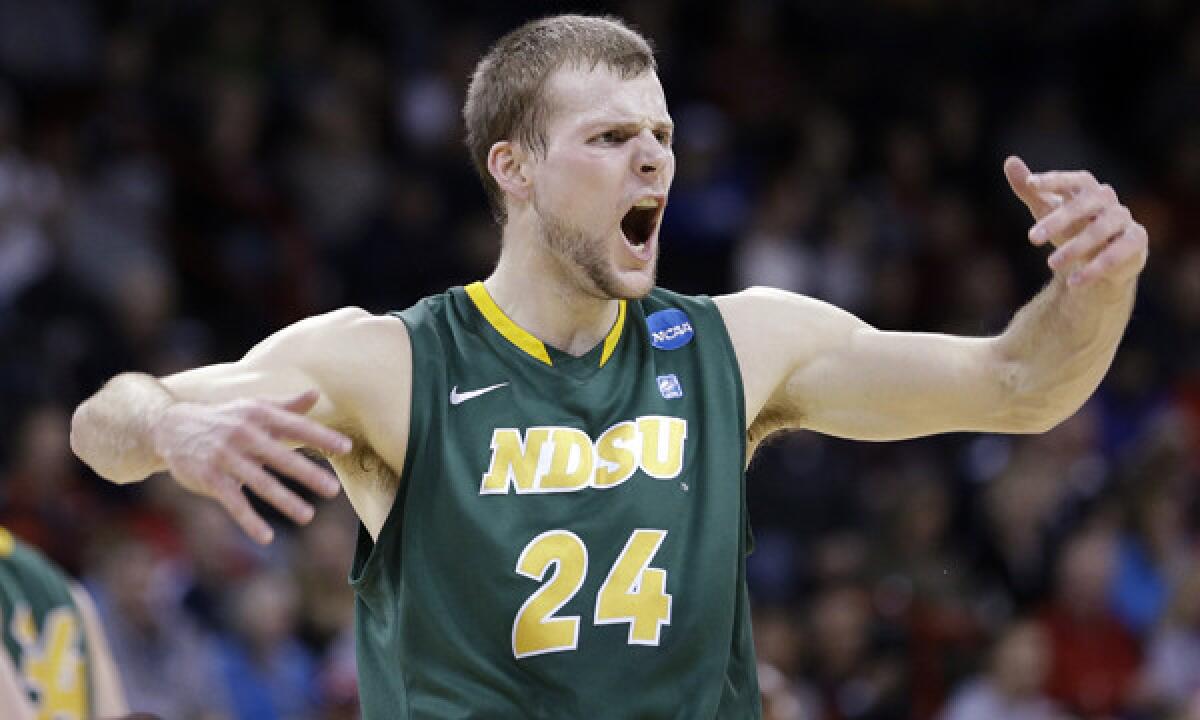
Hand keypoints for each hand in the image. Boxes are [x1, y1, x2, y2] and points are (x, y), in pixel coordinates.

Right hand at [151, 389, 351, 543]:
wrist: (172, 427)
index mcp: (259, 415)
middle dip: (308, 474)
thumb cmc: (225, 418)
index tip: (346, 448)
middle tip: (334, 489)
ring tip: (308, 516)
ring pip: (260, 482)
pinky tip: (267, 537)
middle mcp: (243, 434)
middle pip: (281, 457)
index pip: (296, 426)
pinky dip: (250, 520)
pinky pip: (234, 502)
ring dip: (285, 501)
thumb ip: (287, 406)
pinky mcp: (210, 478)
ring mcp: (225, 457)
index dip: (321, 437)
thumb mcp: (254, 407)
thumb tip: (316, 393)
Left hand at [1004, 155, 1147, 287]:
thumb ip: (1029, 190)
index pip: (1074, 180)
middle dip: (1058, 220)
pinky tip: (1073, 282)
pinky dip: (1095, 268)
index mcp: (1087, 189)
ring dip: (1075, 247)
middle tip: (1032, 238)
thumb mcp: (1046, 209)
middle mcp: (1108, 201)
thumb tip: (1010, 161)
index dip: (1054, 180)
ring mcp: (1124, 220)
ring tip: (1050, 263)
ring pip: (1101, 229)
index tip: (1030, 184)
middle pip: (1085, 204)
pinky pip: (1118, 253)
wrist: (1098, 259)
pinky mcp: (1136, 242)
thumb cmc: (1070, 227)